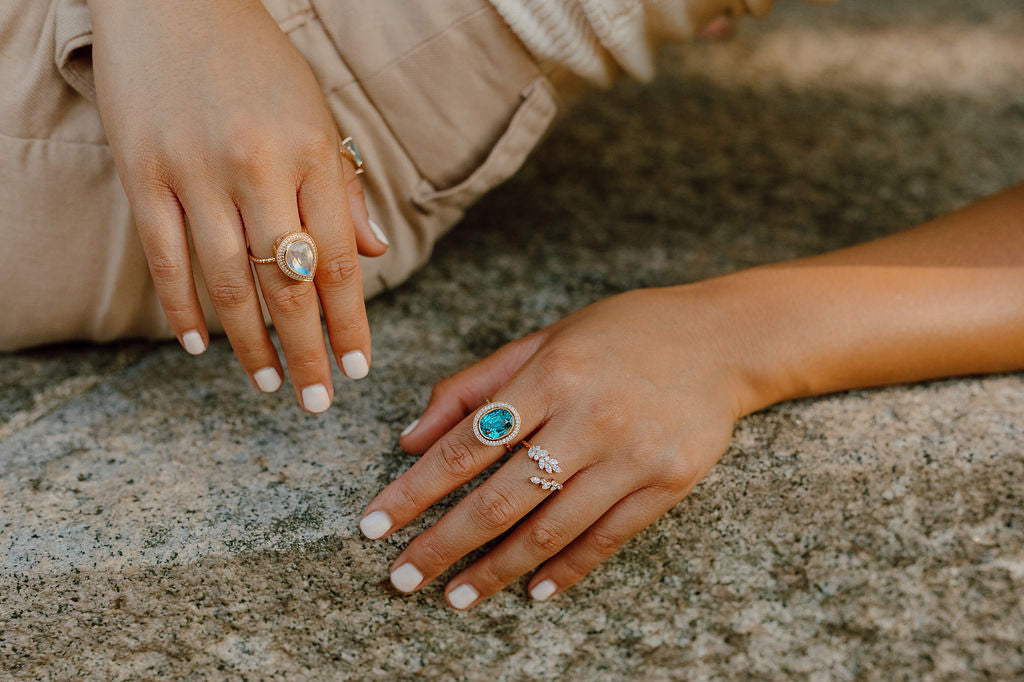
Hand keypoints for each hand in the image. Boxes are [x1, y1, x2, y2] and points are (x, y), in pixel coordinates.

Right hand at [88, 0, 387, 410]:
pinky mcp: (142, 172)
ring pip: (227, 282)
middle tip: (318, 400)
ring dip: (252, 343)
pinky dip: (184, 310)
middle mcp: (258, 167)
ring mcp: (195, 172)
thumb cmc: (258, 62)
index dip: (351, 323)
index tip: (358, 369)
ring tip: (269, 383)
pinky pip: (165, 258)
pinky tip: (202, 346)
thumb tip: (376, 254)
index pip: (340, 261)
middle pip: (289, 284)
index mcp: (312, 153)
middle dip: (309, 351)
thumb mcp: (320, 114)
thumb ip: (346, 188)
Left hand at [359, 286, 754, 607]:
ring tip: (454, 596)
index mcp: (552, 375)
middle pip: (500, 497)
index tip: (375, 523)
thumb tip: (411, 439)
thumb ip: (474, 385)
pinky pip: (605, 540)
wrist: (721, 341)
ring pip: (549, 530)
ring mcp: (632, 456)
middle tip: (400, 577)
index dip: (415, 489)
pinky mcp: (667, 484)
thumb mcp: (544, 340)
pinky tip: (530, 591)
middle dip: (442, 543)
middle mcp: (590, 418)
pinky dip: (565, 571)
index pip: (467, 444)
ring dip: (494, 570)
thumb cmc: (621, 334)